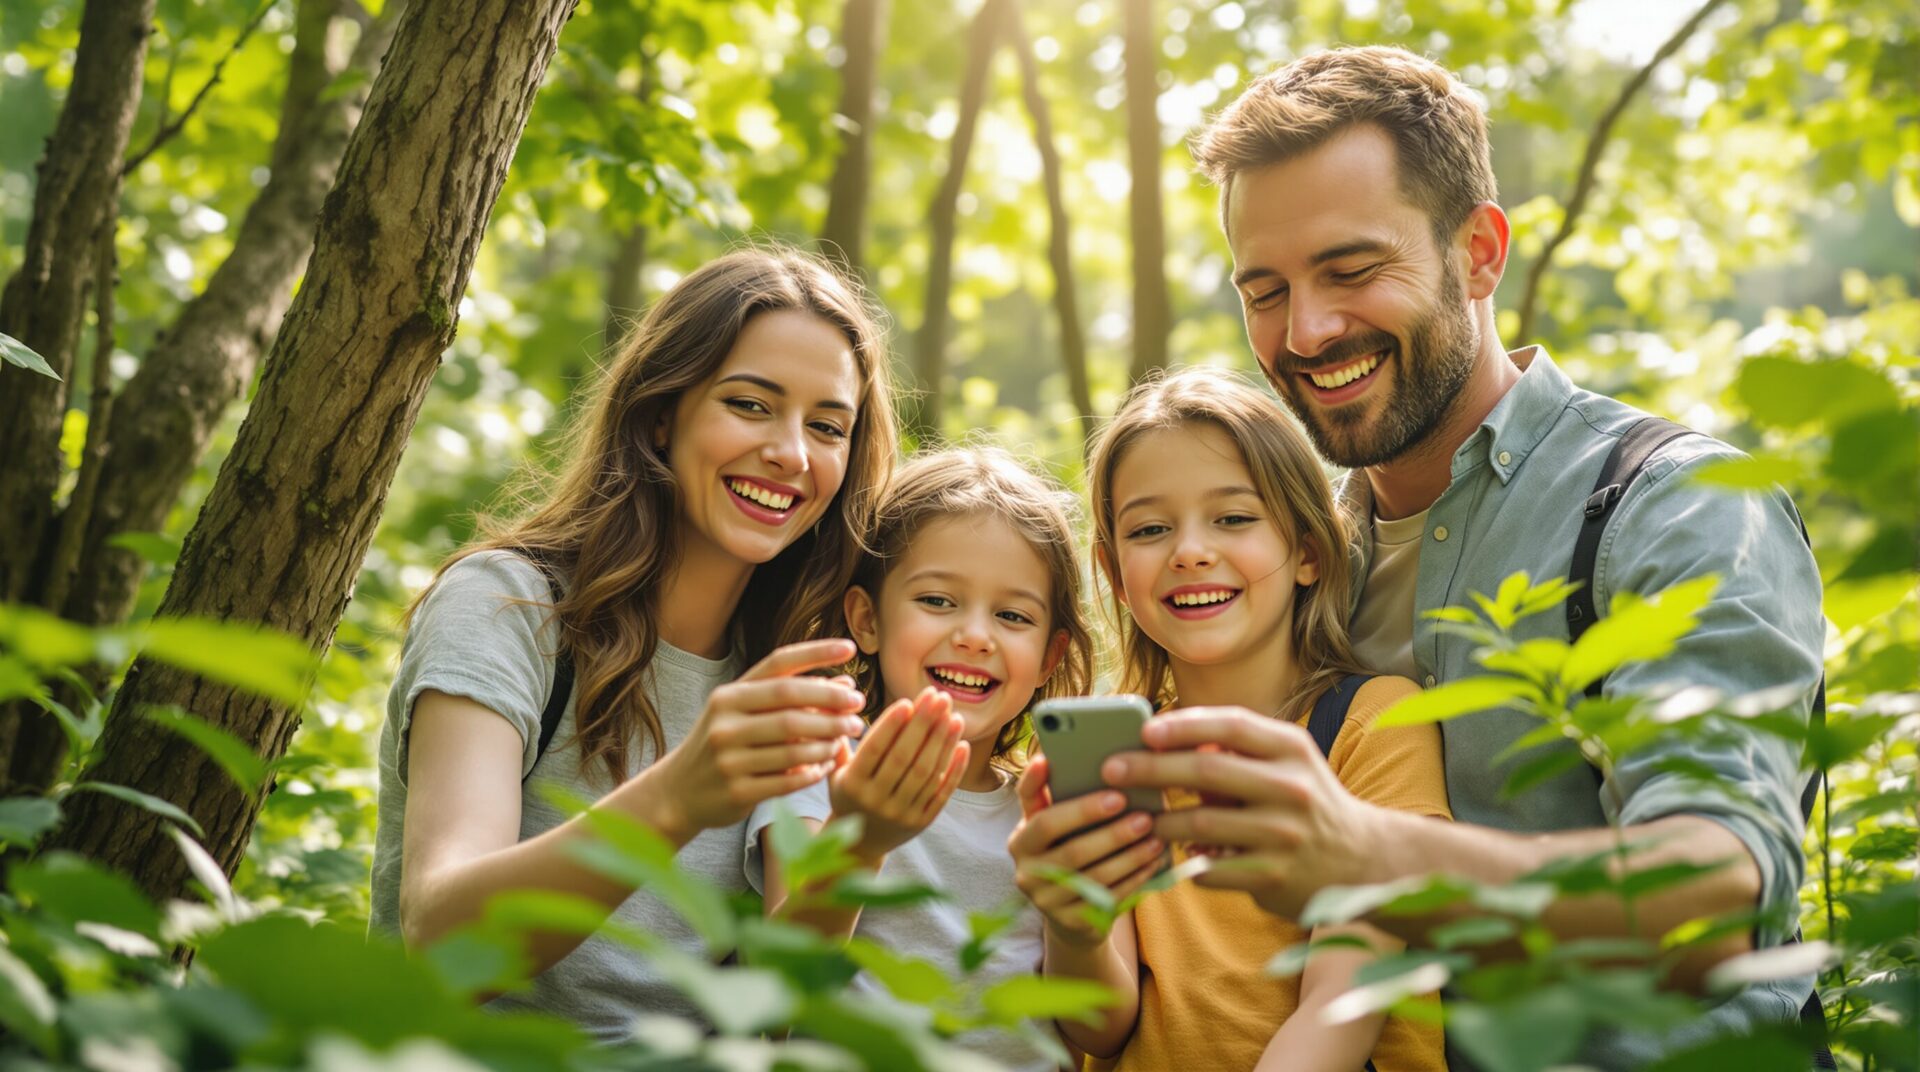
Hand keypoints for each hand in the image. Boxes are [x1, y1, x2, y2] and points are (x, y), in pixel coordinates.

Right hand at [644, 638, 866, 839]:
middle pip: (791, 706)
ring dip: (828, 741)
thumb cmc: (724, 744)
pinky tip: (827, 765)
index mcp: (729, 695)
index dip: (816, 654)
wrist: (679, 792)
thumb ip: (790, 698)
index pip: (778, 664)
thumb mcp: (745, 714)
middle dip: (832, 705)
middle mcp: (725, 722)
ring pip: (794, 747)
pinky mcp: (738, 791)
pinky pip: (789, 780)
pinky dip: (814, 772)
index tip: (850, 649)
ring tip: (846, 738)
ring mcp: (729, 758)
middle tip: (859, 708)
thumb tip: (845, 683)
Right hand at [828, 686, 969, 859]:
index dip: (891, 724)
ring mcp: (900, 813)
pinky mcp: (921, 823)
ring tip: (955, 716)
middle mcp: (876, 801)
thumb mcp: (836, 774)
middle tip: (938, 697)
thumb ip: (841, 744)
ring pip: (925, 773)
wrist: (861, 843)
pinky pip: (941, 794)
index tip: (908, 701)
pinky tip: (963, 745)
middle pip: (904, 757)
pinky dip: (954, 770)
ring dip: (943, 742)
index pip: (874, 749)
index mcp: (852, 785)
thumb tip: (840, 706)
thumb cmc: (850, 796)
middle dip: (923, 724)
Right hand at [1008, 754, 1164, 947]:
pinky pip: (1109, 899)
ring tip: (1155, 836)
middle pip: (1072, 850)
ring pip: (1095, 877)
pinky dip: (1135, 878)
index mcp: (1021, 840)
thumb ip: (1051, 794)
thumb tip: (1055, 755)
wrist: (1070, 911)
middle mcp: (1027, 872)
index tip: (1107, 787)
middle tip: (1144, 815)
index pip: (1043, 820)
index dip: (1071, 804)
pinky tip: (1153, 862)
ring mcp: (1047, 902)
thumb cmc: (1065, 849)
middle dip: (1111, 832)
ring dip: (1130, 855)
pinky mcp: (1072, 923)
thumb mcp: (1053, 824)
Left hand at [1099, 707, 1379, 919]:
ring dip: (1160, 821)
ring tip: (1136, 818)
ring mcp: (1283, 835)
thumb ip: (1238, 751)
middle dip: (1150, 768)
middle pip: (1206, 769)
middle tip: (1111, 770)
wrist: (1363, 863)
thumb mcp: (1288, 764)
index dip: (1183, 724)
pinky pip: (1209, 867)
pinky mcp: (1272, 877)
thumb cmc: (1309, 803)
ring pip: (1200, 824)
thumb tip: (1167, 744)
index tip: (1143, 729)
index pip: (1231, 725)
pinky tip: (1172, 855)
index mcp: (1292, 749)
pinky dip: (1185, 861)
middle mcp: (1291, 787)